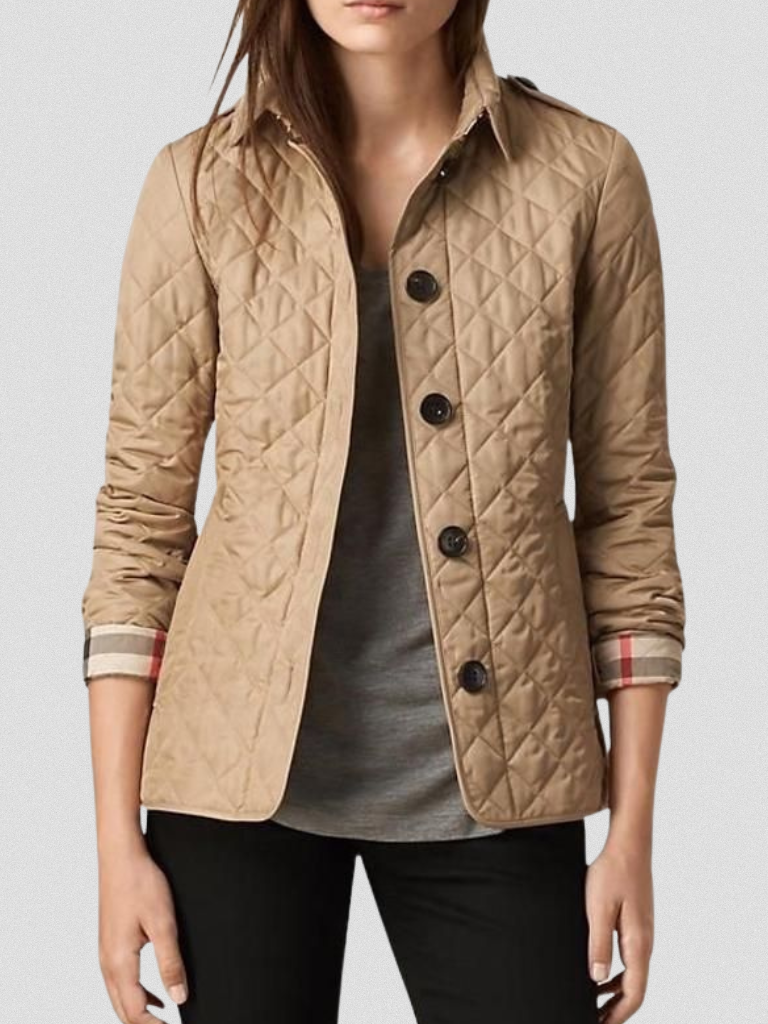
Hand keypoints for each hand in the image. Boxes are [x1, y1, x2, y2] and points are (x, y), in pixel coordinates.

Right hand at [98, 839, 187, 1021]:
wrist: (120, 856)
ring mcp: (106, 953)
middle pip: (123, 1010)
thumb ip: (170, 962)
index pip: (134, 1012)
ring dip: (139, 1011)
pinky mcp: (110, 942)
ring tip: (163, 1019)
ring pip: (119, 997)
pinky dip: (136, 995)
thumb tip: (179, 997)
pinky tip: (154, 993)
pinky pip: (120, 981)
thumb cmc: (140, 883)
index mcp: (119, 963)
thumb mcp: (163, 923)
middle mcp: (107, 962)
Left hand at [585, 838, 654, 1023]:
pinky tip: (599, 975)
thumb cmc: (613, 872)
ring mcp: (643, 934)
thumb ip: (598, 944)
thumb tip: (597, 979)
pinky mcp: (637, 925)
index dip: (618, 1015)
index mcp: (638, 944)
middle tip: (594, 1019)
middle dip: (616, 1010)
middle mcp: (645, 943)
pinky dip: (616, 974)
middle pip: (635, 989)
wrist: (628, 845)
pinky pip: (629, 960)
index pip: (634, 993)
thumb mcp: (598, 909)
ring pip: (633, 975)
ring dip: (615, 994)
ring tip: (593, 1004)